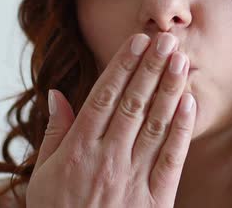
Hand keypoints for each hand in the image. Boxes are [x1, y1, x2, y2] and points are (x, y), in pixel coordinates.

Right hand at [26, 32, 195, 207]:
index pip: (105, 97)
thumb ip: (53, 133)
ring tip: (180, 61)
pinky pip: (170, 158)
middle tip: (168, 39)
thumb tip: (57, 93)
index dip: (123, 66)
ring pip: (154, 124)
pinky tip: (189, 104)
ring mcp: (131, 177)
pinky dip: (180, 130)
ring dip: (168, 90)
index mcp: (77, 149)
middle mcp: (106, 157)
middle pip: (133, 103)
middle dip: (151, 68)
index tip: (138, 41)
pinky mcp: (154, 197)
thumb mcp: (41, 176)